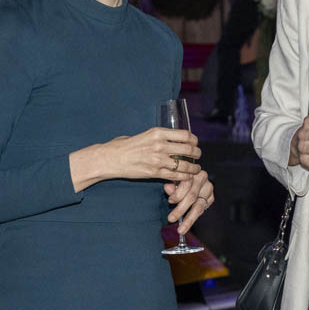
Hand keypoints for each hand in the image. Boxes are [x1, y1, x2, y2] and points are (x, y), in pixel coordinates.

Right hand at [71, 128, 200, 191]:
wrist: (110, 158)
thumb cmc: (125, 146)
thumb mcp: (143, 135)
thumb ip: (158, 137)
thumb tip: (172, 139)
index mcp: (157, 132)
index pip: (185, 135)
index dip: (194, 140)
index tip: (195, 143)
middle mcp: (159, 145)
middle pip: (188, 149)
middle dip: (197, 153)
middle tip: (198, 156)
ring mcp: (157, 159)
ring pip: (184, 164)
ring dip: (193, 168)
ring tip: (196, 169)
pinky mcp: (154, 172)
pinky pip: (175, 175)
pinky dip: (184, 177)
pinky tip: (187, 176)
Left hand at [164, 169, 214, 233]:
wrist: (191, 177)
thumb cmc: (179, 178)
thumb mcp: (173, 179)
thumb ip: (171, 184)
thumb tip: (167, 187)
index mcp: (191, 171)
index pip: (186, 183)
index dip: (177, 193)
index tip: (170, 201)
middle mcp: (202, 177)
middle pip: (192, 196)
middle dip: (180, 209)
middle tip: (171, 219)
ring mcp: (209, 187)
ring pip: (199, 206)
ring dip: (189, 219)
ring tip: (181, 229)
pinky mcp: (211, 197)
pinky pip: (202, 209)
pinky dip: (194, 216)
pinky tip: (187, 223)